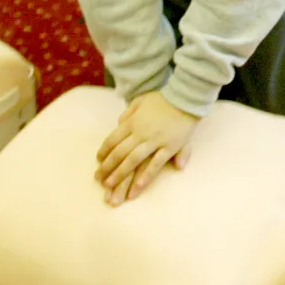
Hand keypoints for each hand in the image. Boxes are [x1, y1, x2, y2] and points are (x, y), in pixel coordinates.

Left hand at [95, 90, 197, 204]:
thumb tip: (119, 123)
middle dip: (108, 168)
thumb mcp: (140, 100)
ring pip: (134, 161)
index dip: (104, 151)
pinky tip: (137, 187)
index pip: (113, 139)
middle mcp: (140, 133)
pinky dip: (146, 176)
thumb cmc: (162, 98)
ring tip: (111, 188)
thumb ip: (128, 112)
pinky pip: (156, 164)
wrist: (186, 97)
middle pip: (119, 153)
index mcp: (132, 122)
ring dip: (121, 175)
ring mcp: (155, 141)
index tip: (98, 161)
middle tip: (99, 179)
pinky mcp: (169, 147)